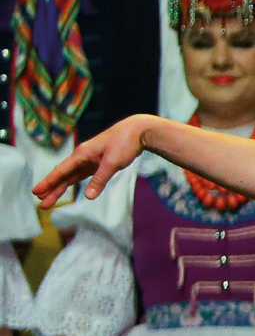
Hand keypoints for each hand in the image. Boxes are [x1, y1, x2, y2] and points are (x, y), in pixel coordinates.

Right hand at [34, 116, 155, 205]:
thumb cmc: (124, 144)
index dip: (49, 183)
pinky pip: (80, 174)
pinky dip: (72, 182)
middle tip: (41, 204)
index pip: (61, 171)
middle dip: (52, 190)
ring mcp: (89, 160)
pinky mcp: (97, 163)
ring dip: (60, 188)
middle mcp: (82, 157)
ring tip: (49, 200)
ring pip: (70, 176)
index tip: (36, 192)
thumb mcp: (112, 163)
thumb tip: (89, 196)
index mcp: (82, 154)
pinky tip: (65, 188)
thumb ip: (100, 179)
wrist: (137, 131)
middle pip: (63, 176)